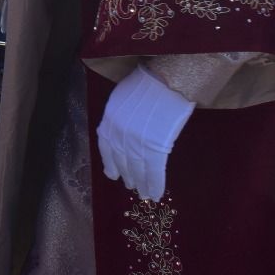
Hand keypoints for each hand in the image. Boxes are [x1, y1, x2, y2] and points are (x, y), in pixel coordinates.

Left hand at [95, 67, 193, 202]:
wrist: (167, 80)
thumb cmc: (150, 83)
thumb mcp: (124, 96)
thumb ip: (120, 115)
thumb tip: (123, 129)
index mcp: (110, 119)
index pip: (107, 146)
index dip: (111, 162)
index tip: (113, 174)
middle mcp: (119, 133)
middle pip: (122, 160)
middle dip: (128, 175)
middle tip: (132, 186)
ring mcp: (136, 142)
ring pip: (138, 169)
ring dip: (142, 184)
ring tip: (145, 194)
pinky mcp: (155, 148)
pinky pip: (154, 172)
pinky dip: (155, 184)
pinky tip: (156, 194)